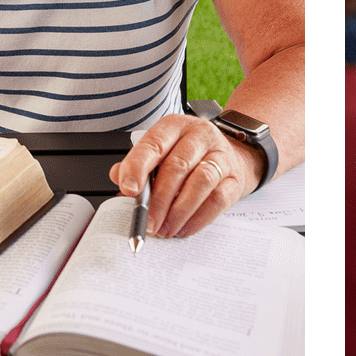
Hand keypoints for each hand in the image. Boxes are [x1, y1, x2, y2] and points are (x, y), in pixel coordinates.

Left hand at [109, 112, 261, 238]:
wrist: (231, 156)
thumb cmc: (187, 155)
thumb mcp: (161, 151)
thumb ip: (137, 164)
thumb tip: (120, 180)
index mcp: (175, 126)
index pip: (154, 143)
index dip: (139, 167)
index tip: (129, 190)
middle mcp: (199, 136)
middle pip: (177, 166)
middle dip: (159, 200)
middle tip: (147, 223)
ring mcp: (220, 155)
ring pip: (200, 182)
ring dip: (179, 211)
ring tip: (165, 229)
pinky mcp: (234, 178)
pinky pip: (218, 200)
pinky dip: (198, 218)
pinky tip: (184, 228)